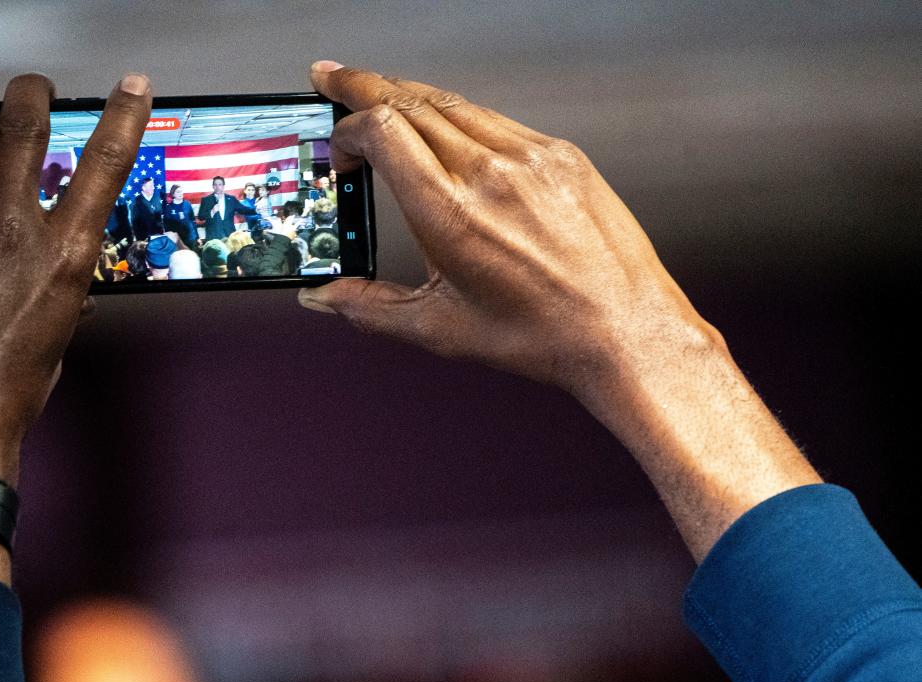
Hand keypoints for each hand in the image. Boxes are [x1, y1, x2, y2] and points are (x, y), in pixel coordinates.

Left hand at [0, 72, 151, 483]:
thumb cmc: (9, 395)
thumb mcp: (55, 340)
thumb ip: (61, 299)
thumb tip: (67, 290)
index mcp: (62, 253)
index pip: (105, 164)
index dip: (123, 115)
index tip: (133, 85)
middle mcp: (10, 227)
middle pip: (25, 129)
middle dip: (31, 94)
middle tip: (32, 87)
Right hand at [299, 62, 716, 399]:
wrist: (625, 331)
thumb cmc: (545, 334)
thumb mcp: (440, 329)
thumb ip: (369, 307)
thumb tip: (324, 297)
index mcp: (452, 214)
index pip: (383, 130)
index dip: (347, 127)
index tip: (337, 144)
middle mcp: (490, 174)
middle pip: (410, 101)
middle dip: (362, 86)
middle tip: (334, 80)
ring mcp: (530, 157)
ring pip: (452, 103)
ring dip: (407, 96)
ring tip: (382, 97)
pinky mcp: (560, 154)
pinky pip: (495, 119)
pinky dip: (458, 116)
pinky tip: (447, 131)